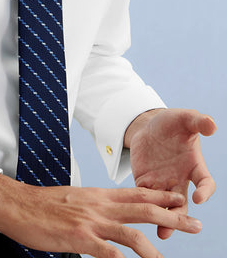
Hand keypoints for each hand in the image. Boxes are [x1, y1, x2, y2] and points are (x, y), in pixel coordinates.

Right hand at [0, 174, 201, 257]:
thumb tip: (106, 218)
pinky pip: (108, 252)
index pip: (135, 193)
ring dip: (155, 248)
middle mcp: (99, 206)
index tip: (179, 200)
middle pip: (142, 209)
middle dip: (171, 216)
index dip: (160, 197)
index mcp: (98, 195)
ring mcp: (91, 221)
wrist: (19, 203)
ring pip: (132, 232)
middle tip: (194, 223)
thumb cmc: (44, 204)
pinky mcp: (79, 238)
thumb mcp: (74, 199)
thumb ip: (93, 207)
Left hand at [127, 108, 216, 239]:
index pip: (205, 181)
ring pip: (164, 205)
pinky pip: (144, 197)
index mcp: (194, 165)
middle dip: (181, 214)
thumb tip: (211, 124)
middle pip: (183, 201)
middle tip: (178, 225)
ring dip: (163, 219)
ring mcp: (162, 182)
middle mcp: (180, 178)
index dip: (205, 190)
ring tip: (162, 233)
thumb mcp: (183, 117)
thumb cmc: (171, 123)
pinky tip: (138, 216)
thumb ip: (197, 121)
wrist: (149, 127)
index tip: (200, 196)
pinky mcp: (145, 182)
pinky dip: (142, 206)